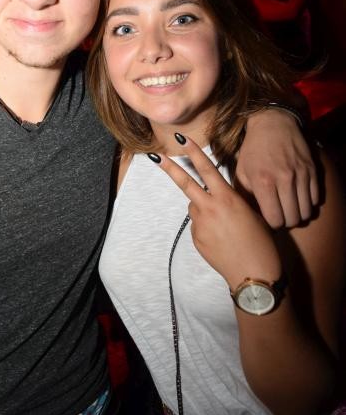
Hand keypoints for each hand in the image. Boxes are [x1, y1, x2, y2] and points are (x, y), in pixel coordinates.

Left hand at [155, 136, 281, 289]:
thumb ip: (229, 201)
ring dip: (203, 208)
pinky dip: (205, 227)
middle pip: (185, 183)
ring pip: (194, 207)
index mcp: (227, 198)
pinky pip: (197, 226)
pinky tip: (221, 239)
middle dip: (169, 168)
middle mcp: (210, 208)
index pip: (207, 169)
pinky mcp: (195, 239)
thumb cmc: (260, 243)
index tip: (182, 139)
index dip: (194, 152)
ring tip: (225, 226)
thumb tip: (215, 198)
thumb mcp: (251, 213)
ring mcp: (200, 224)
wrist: (254, 275)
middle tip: (154, 157)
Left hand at [236, 109, 317, 227]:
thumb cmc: (253, 150)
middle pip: (293, 219)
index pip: (275, 220)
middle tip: (280, 216)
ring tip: (290, 209)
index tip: (269, 218)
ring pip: (306, 212)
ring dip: (298, 215)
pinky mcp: (312, 170)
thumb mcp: (241, 172)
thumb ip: (244, 196)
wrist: (272, 124)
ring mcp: (301, 175)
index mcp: (263, 182)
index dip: (272, 224)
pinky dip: (308, 204)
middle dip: (286, 222)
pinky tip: (299, 198)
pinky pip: (316, 199)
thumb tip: (250, 216)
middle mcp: (284, 180)